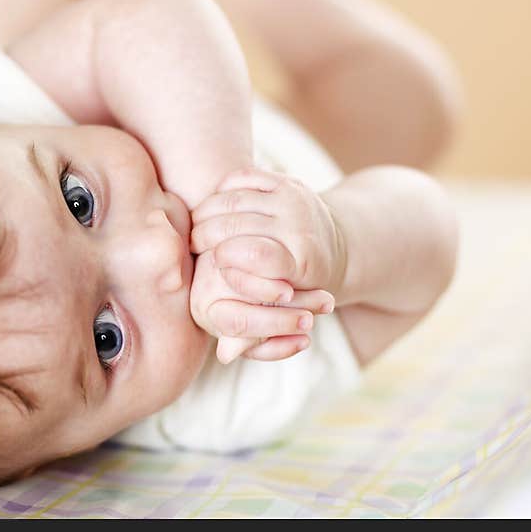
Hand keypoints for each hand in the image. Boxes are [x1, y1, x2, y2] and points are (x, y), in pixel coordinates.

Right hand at [189, 168, 345, 362]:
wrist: (338, 249)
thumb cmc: (304, 289)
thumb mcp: (285, 315)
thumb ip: (253, 333)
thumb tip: (224, 354)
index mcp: (302, 259)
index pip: (254, 254)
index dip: (225, 258)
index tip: (211, 262)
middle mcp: (299, 222)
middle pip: (234, 223)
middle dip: (206, 233)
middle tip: (193, 243)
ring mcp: (293, 196)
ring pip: (232, 197)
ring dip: (207, 210)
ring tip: (196, 225)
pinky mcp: (285, 179)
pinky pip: (241, 176)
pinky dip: (222, 189)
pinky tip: (211, 203)